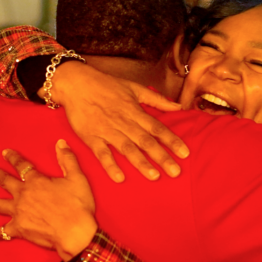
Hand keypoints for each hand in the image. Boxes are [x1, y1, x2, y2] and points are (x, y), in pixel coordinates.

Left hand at [0, 142, 97, 260]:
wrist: (75, 233)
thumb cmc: (78, 206)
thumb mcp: (77, 179)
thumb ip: (68, 160)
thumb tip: (61, 143)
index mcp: (36, 181)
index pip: (22, 165)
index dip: (13, 158)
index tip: (4, 152)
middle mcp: (23, 194)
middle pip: (4, 181)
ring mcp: (18, 212)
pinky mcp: (18, 229)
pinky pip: (0, 233)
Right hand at [51, 61, 187, 181]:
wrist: (76, 84)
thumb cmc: (106, 85)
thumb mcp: (134, 88)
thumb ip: (157, 100)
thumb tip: (178, 106)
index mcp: (135, 111)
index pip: (157, 128)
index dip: (172, 141)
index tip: (185, 154)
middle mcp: (124, 122)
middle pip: (146, 141)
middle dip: (161, 157)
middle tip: (175, 172)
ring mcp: (107, 131)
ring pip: (127, 149)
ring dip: (141, 163)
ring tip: (154, 176)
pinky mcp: (91, 138)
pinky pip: (102, 153)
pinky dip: (110, 165)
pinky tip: (119, 177)